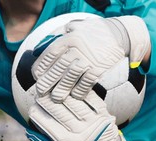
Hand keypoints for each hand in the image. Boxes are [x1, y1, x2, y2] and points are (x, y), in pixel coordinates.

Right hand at [26, 92, 128, 140]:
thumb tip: (29, 133)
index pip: (49, 127)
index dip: (39, 116)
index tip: (32, 109)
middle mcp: (84, 135)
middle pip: (60, 112)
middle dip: (47, 101)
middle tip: (39, 94)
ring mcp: (96, 123)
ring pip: (74, 102)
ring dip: (61, 93)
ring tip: (51, 88)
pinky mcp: (104, 113)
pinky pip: (89, 97)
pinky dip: (78, 91)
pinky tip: (68, 86)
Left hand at [32, 16, 149, 102]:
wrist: (118, 34)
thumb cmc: (92, 32)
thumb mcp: (74, 27)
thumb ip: (58, 35)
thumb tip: (39, 49)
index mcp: (69, 38)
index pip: (50, 54)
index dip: (41, 66)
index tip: (37, 76)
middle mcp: (77, 48)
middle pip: (58, 68)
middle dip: (48, 81)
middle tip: (41, 91)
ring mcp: (88, 59)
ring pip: (70, 78)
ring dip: (62, 90)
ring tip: (56, 98)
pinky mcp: (99, 69)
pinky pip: (86, 83)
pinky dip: (80, 91)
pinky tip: (75, 96)